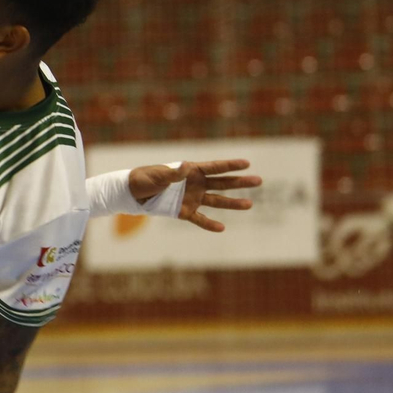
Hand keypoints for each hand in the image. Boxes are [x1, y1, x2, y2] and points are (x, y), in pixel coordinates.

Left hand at [128, 159, 261, 232]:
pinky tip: (222, 228)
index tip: (247, 163)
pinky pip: (200, 219)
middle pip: (222, 183)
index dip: (230, 165)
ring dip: (232, 203)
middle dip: (240, 182)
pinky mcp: (185, 212)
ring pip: (217, 201)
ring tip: (250, 204)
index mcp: (190, 171)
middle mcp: (195, 183)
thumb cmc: (145, 179)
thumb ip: (173, 174)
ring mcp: (192, 198)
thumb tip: (186, 167)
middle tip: (258, 181)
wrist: (133, 193)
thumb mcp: (158, 176)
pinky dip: (210, 224)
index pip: (214, 167)